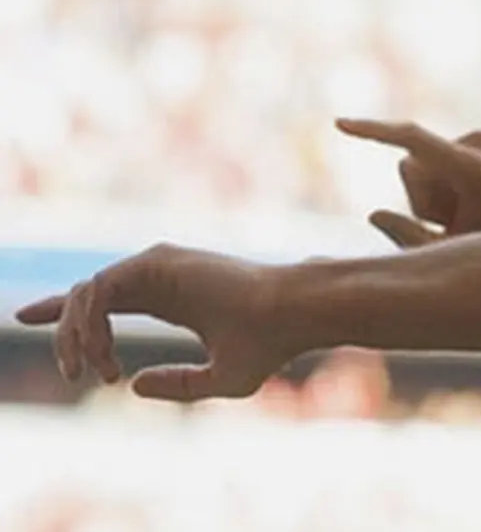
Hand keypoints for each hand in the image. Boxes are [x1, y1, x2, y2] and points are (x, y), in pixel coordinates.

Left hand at [14, 244, 293, 401]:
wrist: (289, 318)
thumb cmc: (267, 346)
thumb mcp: (219, 379)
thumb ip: (176, 384)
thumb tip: (131, 384)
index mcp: (173, 300)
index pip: (106, 300)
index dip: (65, 312)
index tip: (23, 316)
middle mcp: (160, 278)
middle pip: (87, 296)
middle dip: (67, 335)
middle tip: (79, 374)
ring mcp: (157, 267)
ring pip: (88, 292)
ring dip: (79, 335)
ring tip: (97, 369)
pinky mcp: (155, 262)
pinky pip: (99, 289)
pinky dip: (91, 323)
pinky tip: (105, 352)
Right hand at [336, 118, 480, 247]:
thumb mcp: (451, 257)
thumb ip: (408, 238)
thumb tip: (375, 215)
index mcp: (472, 169)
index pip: (411, 139)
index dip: (372, 132)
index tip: (340, 123)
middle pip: (410, 166)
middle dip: (419, 197)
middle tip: (454, 226)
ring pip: (423, 165)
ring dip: (436, 195)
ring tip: (471, 218)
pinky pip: (440, 160)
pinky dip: (447, 185)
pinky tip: (475, 207)